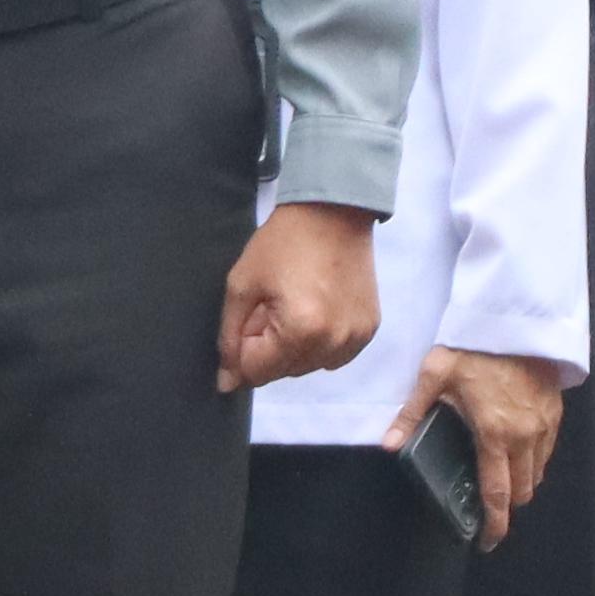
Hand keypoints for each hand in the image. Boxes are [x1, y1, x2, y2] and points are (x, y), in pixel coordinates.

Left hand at [218, 203, 380, 393]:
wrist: (334, 211)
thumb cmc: (283, 242)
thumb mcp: (242, 285)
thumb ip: (229, 337)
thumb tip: (226, 384)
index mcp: (301, 331)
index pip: (257, 372)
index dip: (243, 347)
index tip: (251, 314)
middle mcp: (333, 343)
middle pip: (283, 373)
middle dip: (268, 347)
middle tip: (272, 304)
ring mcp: (355, 338)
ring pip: (307, 367)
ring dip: (293, 347)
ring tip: (295, 305)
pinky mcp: (368, 330)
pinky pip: (333, 355)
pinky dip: (319, 342)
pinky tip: (317, 310)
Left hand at [404, 344, 568, 532]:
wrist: (517, 318)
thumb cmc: (475, 346)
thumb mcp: (435, 375)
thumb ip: (413, 413)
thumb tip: (390, 444)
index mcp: (495, 435)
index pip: (498, 494)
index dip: (495, 524)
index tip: (487, 542)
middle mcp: (525, 436)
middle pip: (523, 490)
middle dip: (507, 505)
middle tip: (487, 505)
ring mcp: (544, 425)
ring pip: (538, 472)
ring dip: (521, 482)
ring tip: (500, 477)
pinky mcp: (555, 411)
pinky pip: (547, 450)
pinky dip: (533, 460)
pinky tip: (515, 448)